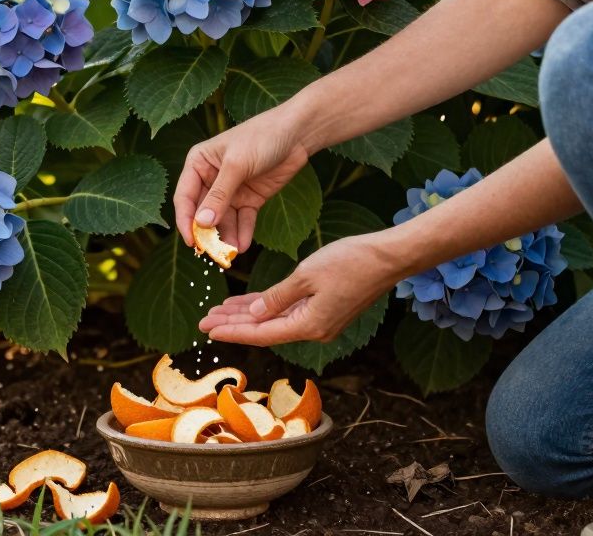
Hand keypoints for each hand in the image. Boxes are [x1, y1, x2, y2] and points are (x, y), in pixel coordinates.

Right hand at [174, 109, 310, 250]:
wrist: (297, 134)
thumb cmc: (262, 137)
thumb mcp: (237, 165)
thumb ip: (219, 195)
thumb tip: (201, 223)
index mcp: (199, 163)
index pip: (185, 196)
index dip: (185, 220)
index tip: (190, 241)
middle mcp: (211, 178)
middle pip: (203, 211)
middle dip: (207, 233)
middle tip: (211, 253)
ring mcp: (231, 190)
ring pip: (223, 220)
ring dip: (226, 236)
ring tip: (231, 253)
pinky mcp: (250, 198)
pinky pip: (242, 219)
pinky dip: (242, 232)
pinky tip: (243, 245)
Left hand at [198, 232, 407, 344]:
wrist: (389, 257)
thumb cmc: (351, 262)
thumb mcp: (307, 275)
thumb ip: (277, 297)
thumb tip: (253, 315)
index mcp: (309, 325)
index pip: (261, 333)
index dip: (232, 331)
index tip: (208, 330)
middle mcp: (314, 329)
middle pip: (264, 329)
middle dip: (233, 324)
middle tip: (203, 321)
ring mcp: (320, 319)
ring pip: (274, 319)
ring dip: (247, 314)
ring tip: (218, 311)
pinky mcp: (325, 307)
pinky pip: (288, 309)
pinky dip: (267, 306)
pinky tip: (246, 303)